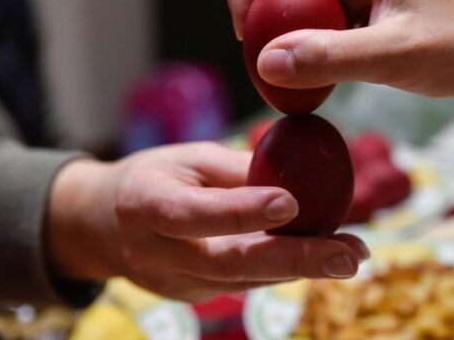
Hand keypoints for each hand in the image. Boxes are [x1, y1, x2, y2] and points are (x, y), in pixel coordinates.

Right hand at [47, 142, 367, 302]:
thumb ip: (237, 171)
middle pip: (231, 263)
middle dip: (296, 260)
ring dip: (302, 268)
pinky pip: (244, 284)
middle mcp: (160, 253)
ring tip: (351, 254)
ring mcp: (176, 282)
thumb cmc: (152, 178)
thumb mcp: (187, 157)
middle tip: (348, 255)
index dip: (241, 211)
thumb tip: (297, 177)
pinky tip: (318, 256)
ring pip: (246, 279)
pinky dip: (282, 270)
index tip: (291, 204)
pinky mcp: (193, 295)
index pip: (196, 214)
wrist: (102, 225)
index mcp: (148, 204)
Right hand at [225, 0, 453, 99]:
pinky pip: (319, 10)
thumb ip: (330, 58)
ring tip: (291, 69)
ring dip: (285, 27)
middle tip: (265, 58)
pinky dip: (308, 37)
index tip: (248, 31)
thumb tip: (267, 63)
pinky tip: (317, 68)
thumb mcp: (395, 55)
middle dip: (262, 10)